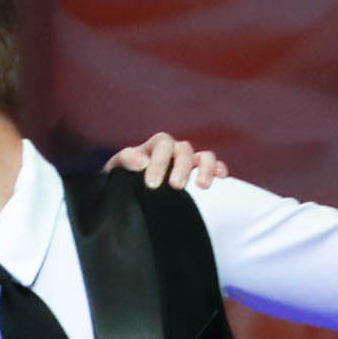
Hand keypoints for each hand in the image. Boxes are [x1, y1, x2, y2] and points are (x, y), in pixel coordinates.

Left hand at [105, 130, 231, 191]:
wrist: (125, 193)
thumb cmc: (120, 180)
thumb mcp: (115, 169)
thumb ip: (126, 160)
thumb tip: (142, 161)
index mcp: (152, 147)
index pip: (161, 145)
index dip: (159, 163)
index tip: (152, 185)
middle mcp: (172, 150)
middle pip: (183, 149)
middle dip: (181, 167)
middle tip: (176, 187)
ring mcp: (186, 161)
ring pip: (202, 155)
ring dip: (204, 167)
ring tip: (202, 186)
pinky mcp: (197, 173)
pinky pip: (213, 165)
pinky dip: (218, 168)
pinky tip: (221, 176)